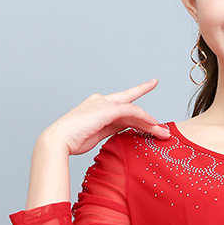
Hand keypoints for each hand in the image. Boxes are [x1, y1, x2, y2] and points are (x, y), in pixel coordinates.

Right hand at [41, 79, 168, 155]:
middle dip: (149, 119)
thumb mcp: (99, 133)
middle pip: (131, 108)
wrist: (59, 141)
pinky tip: (153, 124)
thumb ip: (114, 127)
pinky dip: (143, 117)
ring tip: (163, 134)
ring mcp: (103, 103)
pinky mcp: (106, 109)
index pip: (123, 102)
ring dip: (150, 123)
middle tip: (164, 129)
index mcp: (98, 106)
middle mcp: (101, 101)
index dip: (139, 93)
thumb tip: (129, 127)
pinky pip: (130, 111)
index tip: (152, 83)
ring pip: (134, 110)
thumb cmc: (74, 140)